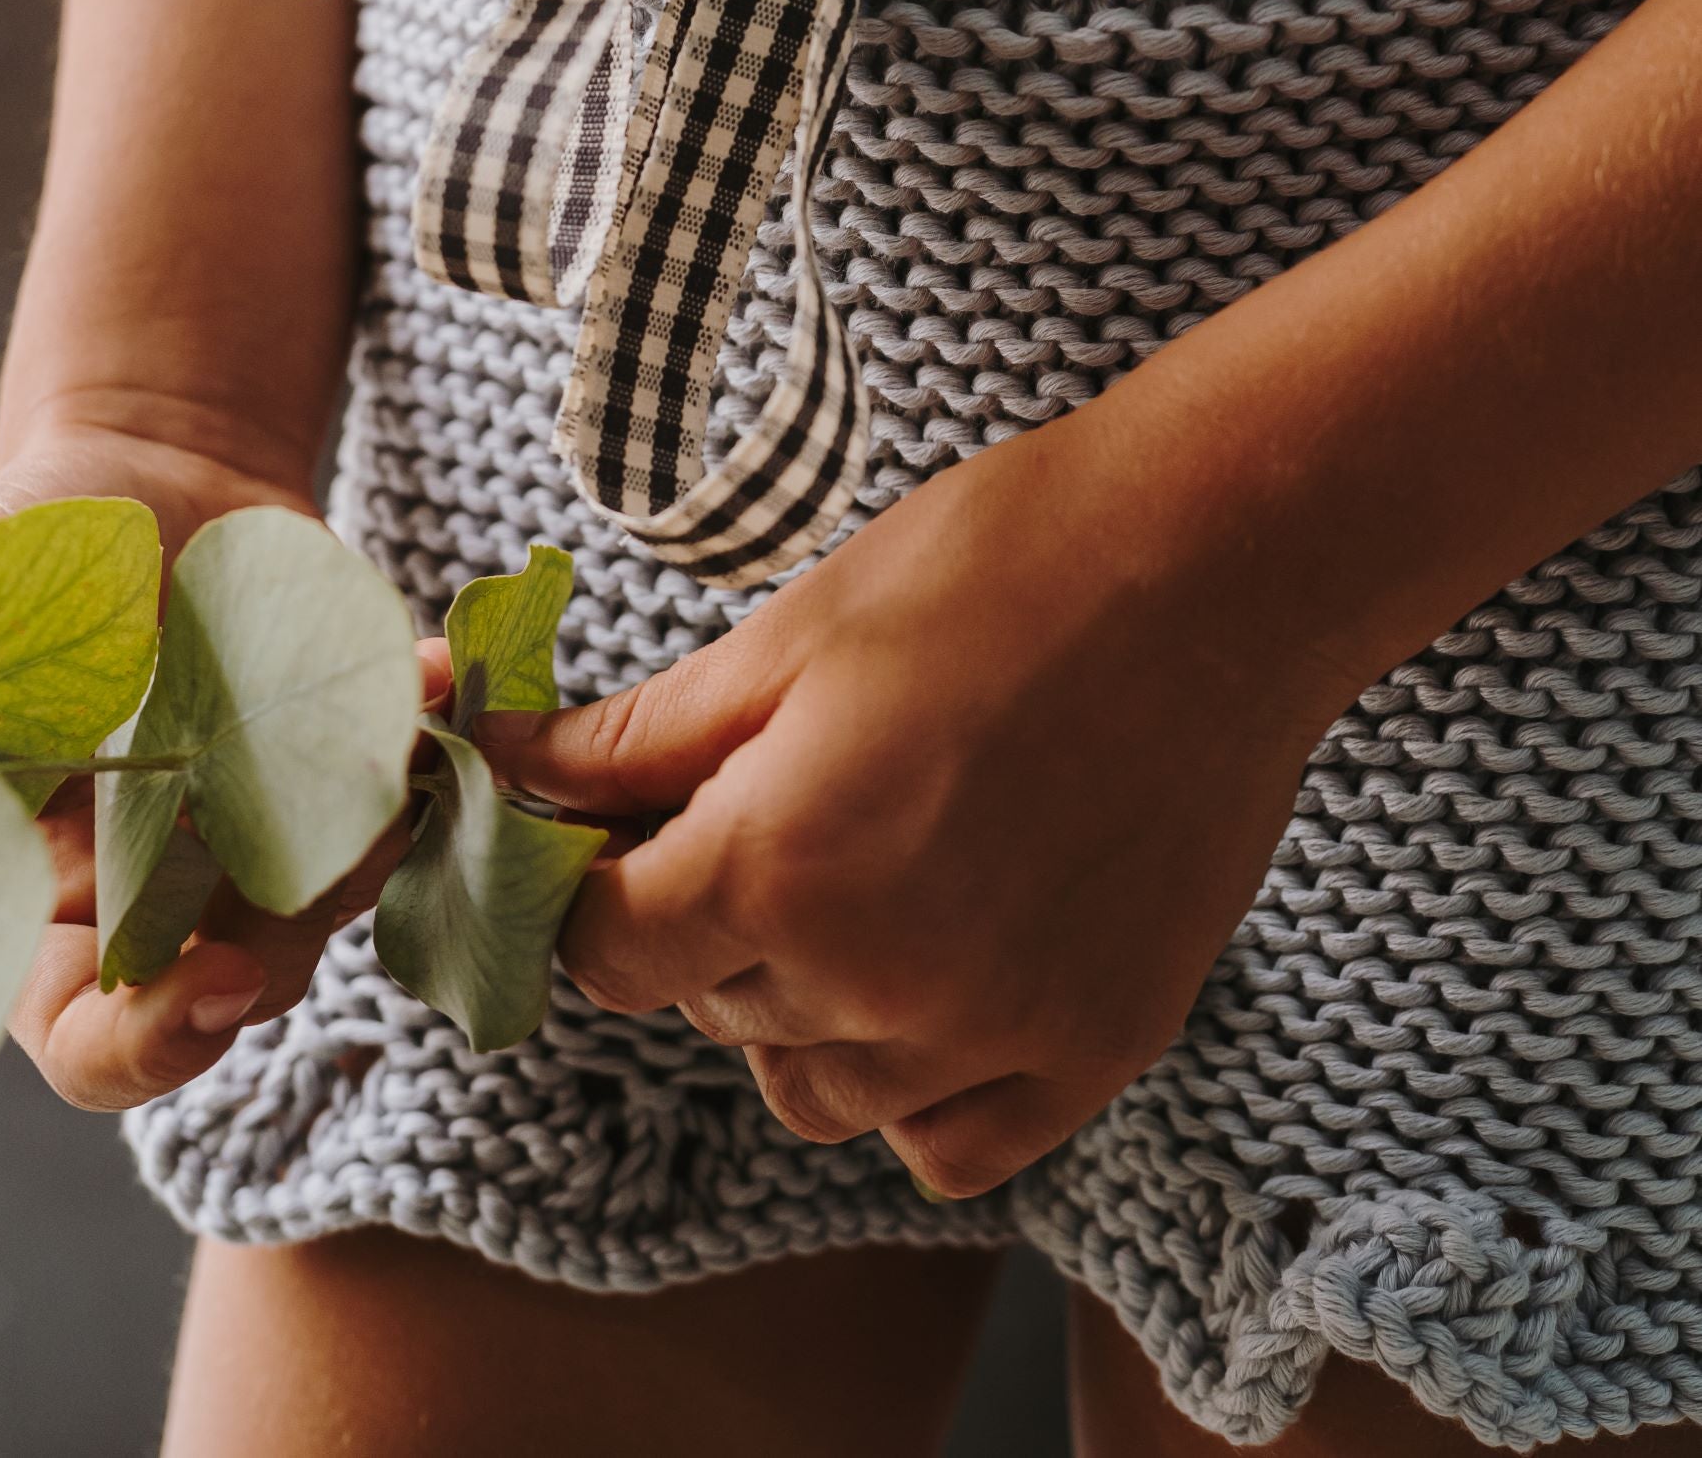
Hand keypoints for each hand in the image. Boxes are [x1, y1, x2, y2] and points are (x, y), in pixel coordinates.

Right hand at [0, 421, 439, 1111]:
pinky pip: (406, 784)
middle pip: (244, 980)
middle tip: (332, 840)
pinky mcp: (347, 757)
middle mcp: (166, 887)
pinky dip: (426, 739)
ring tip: (389, 757)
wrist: (141, 471)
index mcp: (46, 896)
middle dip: (297, 927)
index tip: (216, 981)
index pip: (87, 1039)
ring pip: (339, 897)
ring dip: (376, 844)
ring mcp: (270, 828)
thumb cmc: (20, 563)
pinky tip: (433, 678)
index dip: (147, 1046)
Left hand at [483, 399, 1350, 1198]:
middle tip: (770, 812)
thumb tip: (495, 767)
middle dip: (706, 923)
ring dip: (801, 1011)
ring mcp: (998, 1031)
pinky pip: (948, 1146)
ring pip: (818, 1093)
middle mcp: (878, 980)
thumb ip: (632, 742)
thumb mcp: (786, 638)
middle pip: (710, 1011)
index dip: (599, 888)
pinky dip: (915, 1082)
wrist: (1217, 568)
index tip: (630, 838)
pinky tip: (939, 970)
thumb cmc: (993, 566)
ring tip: (860, 882)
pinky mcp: (1099, 1049)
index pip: (607, 951)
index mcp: (778, 865)